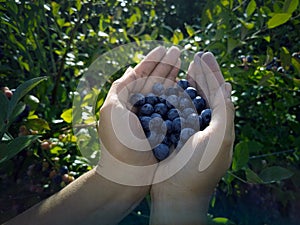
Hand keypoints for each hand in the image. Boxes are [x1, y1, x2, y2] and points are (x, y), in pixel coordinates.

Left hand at [96, 45, 180, 185]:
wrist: (127, 176)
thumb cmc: (118, 143)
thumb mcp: (112, 110)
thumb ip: (121, 88)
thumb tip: (132, 69)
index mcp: (127, 101)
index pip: (141, 75)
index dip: (152, 61)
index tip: (164, 48)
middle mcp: (141, 107)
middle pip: (155, 81)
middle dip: (166, 65)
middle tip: (178, 52)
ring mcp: (154, 119)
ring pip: (166, 93)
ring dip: (174, 77)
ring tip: (184, 63)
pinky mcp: (165, 130)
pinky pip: (175, 110)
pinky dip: (181, 98)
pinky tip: (188, 87)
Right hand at [150, 52, 234, 224]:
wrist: (176, 194)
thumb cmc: (200, 169)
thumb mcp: (220, 138)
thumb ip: (224, 111)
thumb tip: (226, 85)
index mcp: (217, 125)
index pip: (217, 93)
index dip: (212, 73)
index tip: (204, 55)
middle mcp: (202, 125)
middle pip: (203, 93)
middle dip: (200, 74)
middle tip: (194, 56)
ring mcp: (184, 129)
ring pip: (186, 99)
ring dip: (184, 82)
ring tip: (180, 66)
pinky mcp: (168, 133)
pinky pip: (169, 110)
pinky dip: (168, 97)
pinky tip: (165, 86)